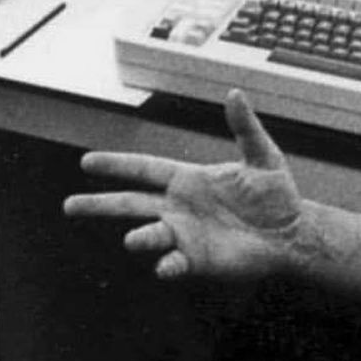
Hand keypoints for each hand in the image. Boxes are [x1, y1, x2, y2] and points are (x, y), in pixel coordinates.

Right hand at [62, 91, 306, 281]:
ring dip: (139, 236)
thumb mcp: (263, 156)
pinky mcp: (197, 260)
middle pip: (130, 203)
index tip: (87, 162)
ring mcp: (185, 234)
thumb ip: (245, 127)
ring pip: (149, 232)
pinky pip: (174, 263)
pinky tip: (164, 266)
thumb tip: (235, 94)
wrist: (291, 234)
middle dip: (99, 204)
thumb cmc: (276, 195)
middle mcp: (178, 206)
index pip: (144, 168)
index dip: (117, 164)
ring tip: (133, 239)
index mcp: (187, 179)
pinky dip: (166, 264)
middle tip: (69, 206)